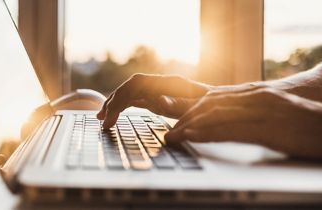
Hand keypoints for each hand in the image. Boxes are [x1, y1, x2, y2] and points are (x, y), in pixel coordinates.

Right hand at [97, 73, 211, 127]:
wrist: (221, 105)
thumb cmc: (212, 109)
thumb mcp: (200, 109)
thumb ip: (182, 105)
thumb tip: (161, 103)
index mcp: (171, 83)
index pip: (138, 83)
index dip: (122, 96)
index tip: (113, 114)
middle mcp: (162, 83)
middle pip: (130, 86)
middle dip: (114, 102)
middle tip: (103, 121)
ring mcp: (158, 89)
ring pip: (129, 92)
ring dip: (114, 104)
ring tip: (101, 119)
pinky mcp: (156, 97)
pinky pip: (134, 99)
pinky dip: (121, 107)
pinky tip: (112, 116)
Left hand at [165, 87, 321, 159]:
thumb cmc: (303, 122)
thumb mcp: (272, 111)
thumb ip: (250, 112)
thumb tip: (229, 123)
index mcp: (254, 93)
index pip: (214, 99)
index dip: (192, 111)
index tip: (178, 123)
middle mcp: (254, 97)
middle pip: (209, 105)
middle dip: (186, 119)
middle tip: (171, 132)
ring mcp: (260, 110)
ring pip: (215, 114)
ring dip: (190, 126)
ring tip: (174, 137)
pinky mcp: (267, 127)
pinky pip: (230, 129)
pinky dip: (207, 132)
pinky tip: (193, 137)